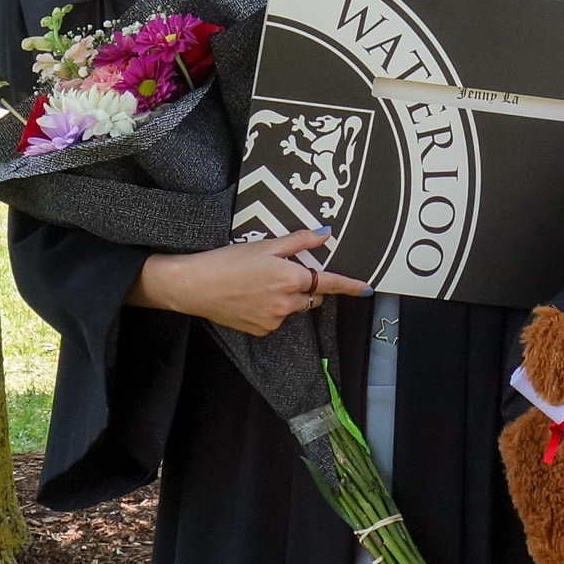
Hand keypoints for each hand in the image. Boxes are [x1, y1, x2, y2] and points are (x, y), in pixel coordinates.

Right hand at [130, 229, 369, 334]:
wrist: (195, 286)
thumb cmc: (227, 260)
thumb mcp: (264, 245)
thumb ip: (298, 241)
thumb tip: (326, 233)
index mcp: (291, 279)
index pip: (329, 284)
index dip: (350, 286)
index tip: (368, 289)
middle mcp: (287, 303)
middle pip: (311, 297)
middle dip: (307, 288)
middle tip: (285, 273)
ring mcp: (274, 320)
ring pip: (293, 309)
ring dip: (287, 298)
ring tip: (259, 283)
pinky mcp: (261, 330)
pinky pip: (276, 319)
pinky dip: (271, 309)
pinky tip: (251, 297)